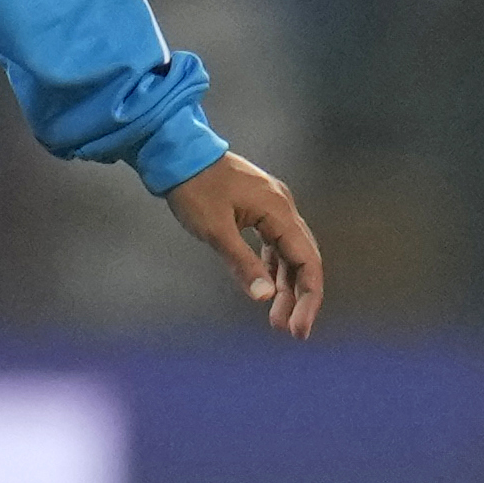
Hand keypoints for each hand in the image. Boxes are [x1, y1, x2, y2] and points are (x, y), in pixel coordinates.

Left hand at [164, 152, 322, 337]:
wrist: (175, 151)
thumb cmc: (193, 187)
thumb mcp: (215, 230)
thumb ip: (242, 263)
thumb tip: (265, 297)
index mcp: (279, 211)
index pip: (307, 261)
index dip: (308, 297)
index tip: (299, 329)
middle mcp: (282, 207)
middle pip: (303, 259)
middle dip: (299, 297)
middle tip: (291, 332)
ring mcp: (271, 206)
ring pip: (287, 252)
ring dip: (284, 285)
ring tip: (275, 320)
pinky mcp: (257, 207)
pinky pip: (273, 243)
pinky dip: (271, 267)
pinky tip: (266, 287)